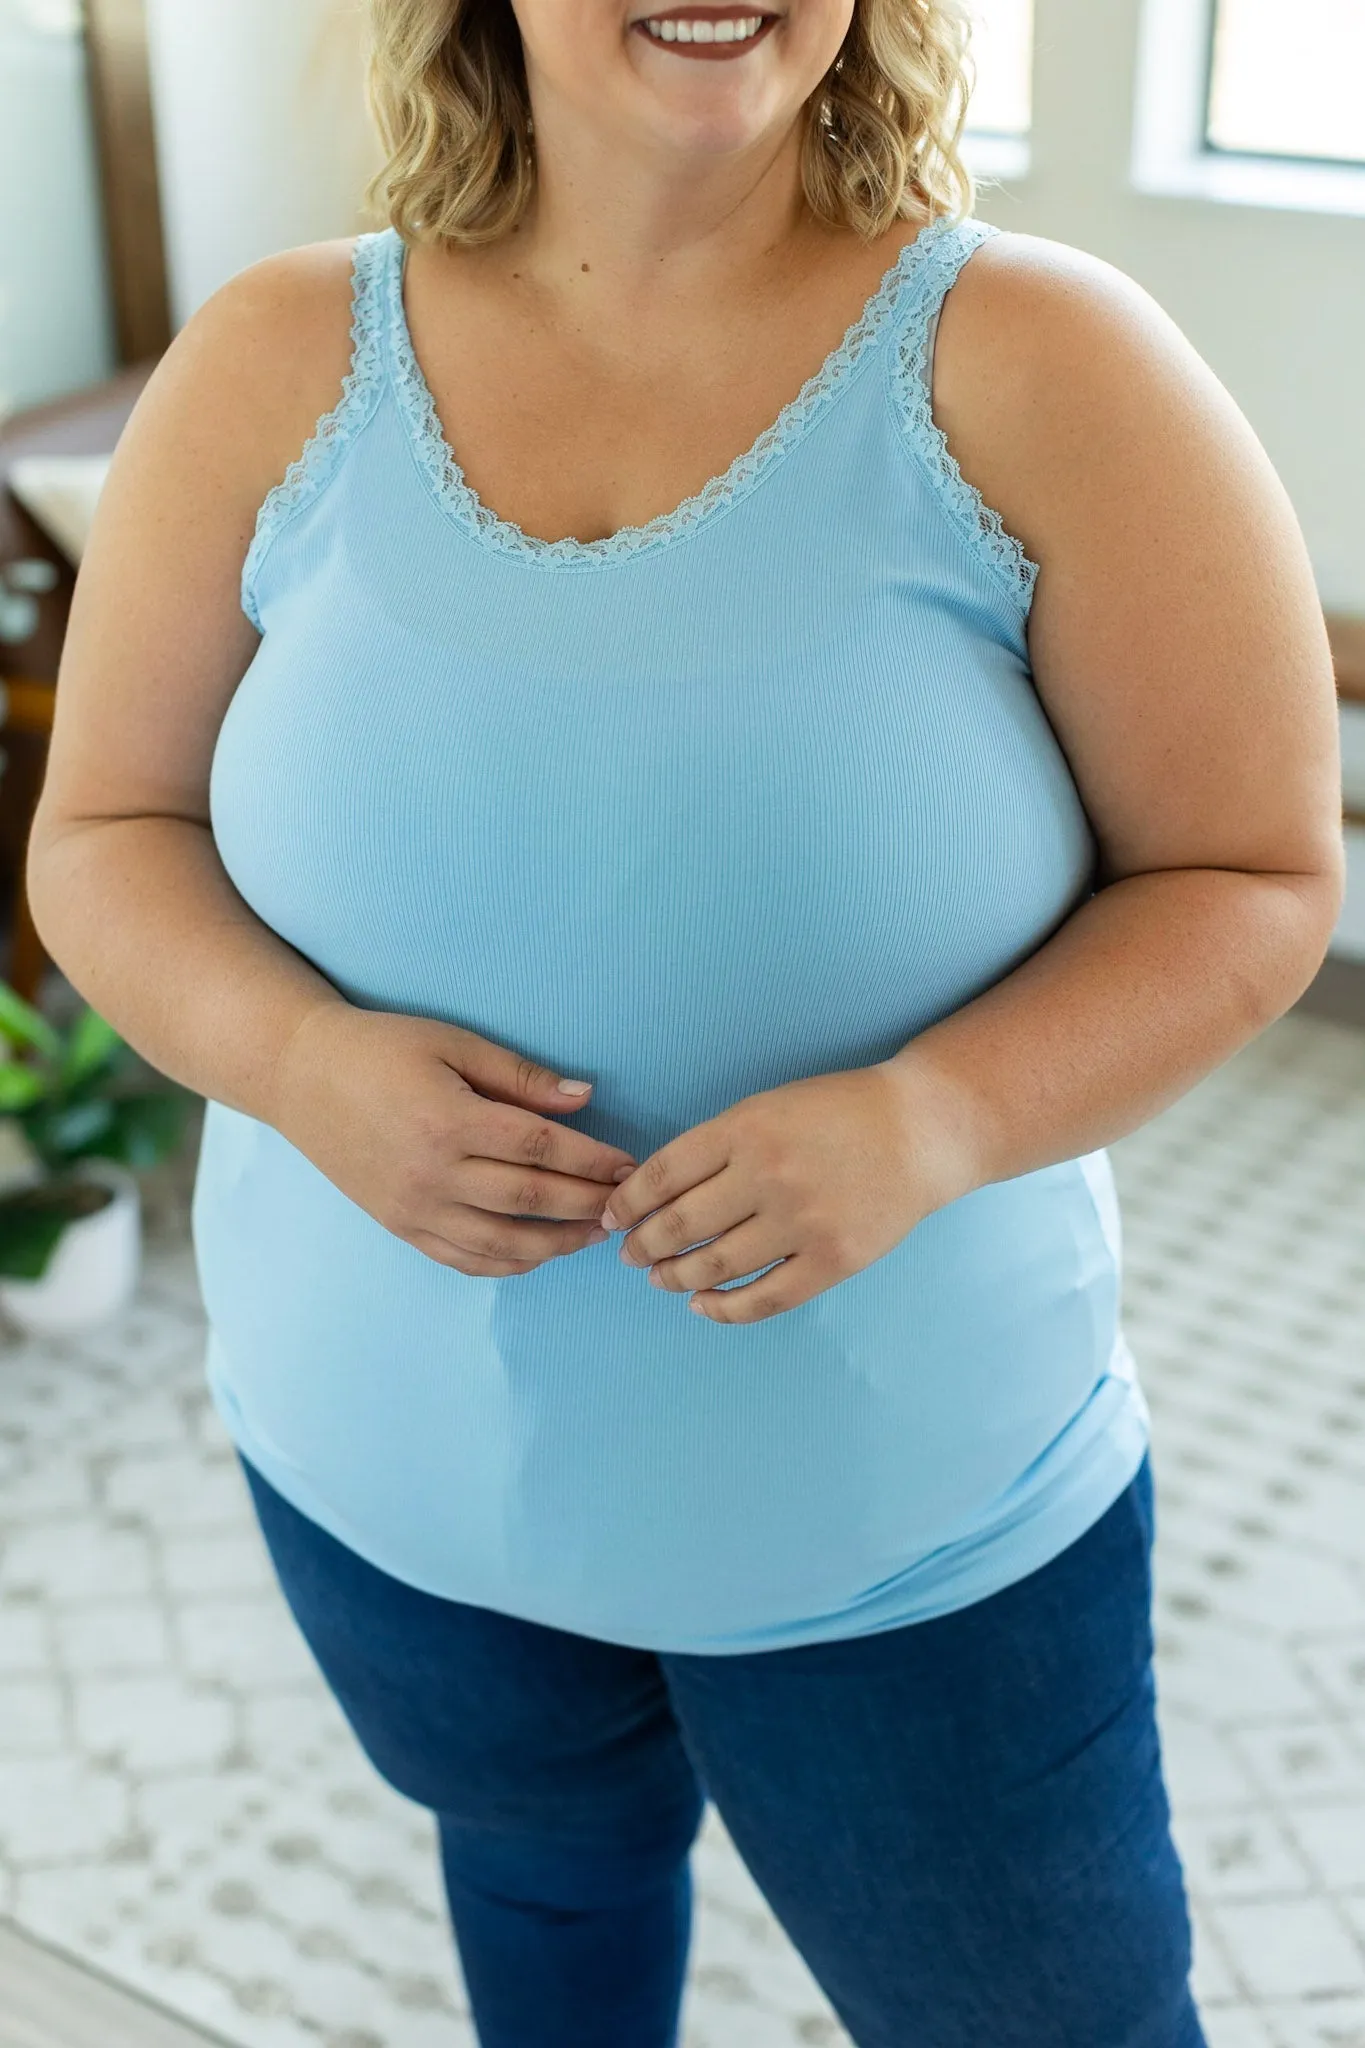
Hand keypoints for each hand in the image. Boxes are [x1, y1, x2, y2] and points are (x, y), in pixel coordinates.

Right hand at [273, 1002, 636, 1275]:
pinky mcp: (399, 1225)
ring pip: (502, 1242)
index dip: (592, 1160)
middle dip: (587, 1204)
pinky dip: (509, 1263)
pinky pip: (464, 1258)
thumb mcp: (452, 1043)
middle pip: (530, 1199)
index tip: (627, 1164)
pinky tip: (540, 1253)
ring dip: (557, 1244)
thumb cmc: (380, 1048)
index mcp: (449, 1119)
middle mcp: (432, 1172)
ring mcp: (414, 1206)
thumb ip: (520, 1075)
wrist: (299, 1076)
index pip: (541, 1148)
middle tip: (625, 1204)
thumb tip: (585, 1097)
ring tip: (594, 1234)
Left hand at [600, 1061, 975, 1323]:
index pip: (663, 1174)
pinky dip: (724, 1308)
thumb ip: (717, 1145)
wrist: (920, 1130)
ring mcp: (802, 1222)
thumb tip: (655, 1191)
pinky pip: (765, 1298)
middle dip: (643, 1245)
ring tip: (660, 1278)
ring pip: (715, 1265)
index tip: (612, 1217)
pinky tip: (702, 1305)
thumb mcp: (768, 1106)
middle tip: (629, 1254)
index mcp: (745, 1129)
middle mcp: (768, 1176)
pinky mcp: (833, 1260)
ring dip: (675, 1277)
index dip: (628, 1202)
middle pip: (681, 1224)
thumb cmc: (837, 1112)